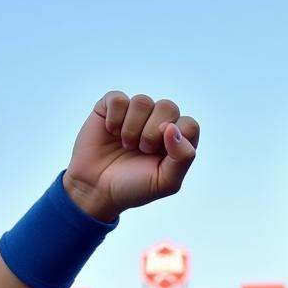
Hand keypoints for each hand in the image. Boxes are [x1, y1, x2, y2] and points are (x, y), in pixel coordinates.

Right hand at [64, 92, 199, 220]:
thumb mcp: (165, 182)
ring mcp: (135, 114)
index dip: (176, 138)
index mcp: (176, 142)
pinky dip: (114, 118)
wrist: (97, 188)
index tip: (158, 153)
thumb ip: (182, 158)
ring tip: (126, 145)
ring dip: (132, 128)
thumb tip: (173, 127)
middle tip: (142, 150)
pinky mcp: (111, 107)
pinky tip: (111, 132)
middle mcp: (158, 124)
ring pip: (142, 101)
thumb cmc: (134, 187)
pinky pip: (118, 99)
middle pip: (169, 107)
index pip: (190, 125)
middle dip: (153, 132)